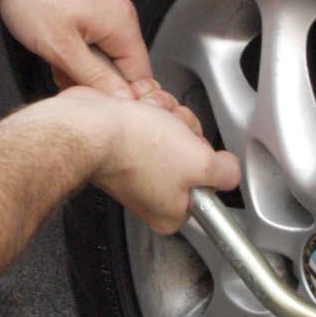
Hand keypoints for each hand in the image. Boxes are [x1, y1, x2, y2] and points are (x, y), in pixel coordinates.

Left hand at [0, 0, 153, 98]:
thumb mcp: (62, 48)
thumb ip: (95, 77)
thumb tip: (121, 99)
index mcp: (122, 22)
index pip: (141, 73)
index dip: (122, 96)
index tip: (99, 105)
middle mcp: (116, 12)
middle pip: (120, 64)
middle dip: (94, 81)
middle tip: (67, 83)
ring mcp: (99, 8)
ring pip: (100, 54)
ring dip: (78, 68)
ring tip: (54, 64)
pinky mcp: (81, 6)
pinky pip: (85, 40)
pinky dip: (70, 52)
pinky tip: (51, 52)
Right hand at [57, 87, 239, 232]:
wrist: (88, 126)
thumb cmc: (133, 148)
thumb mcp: (200, 163)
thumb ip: (225, 172)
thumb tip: (228, 170)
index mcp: (171, 210)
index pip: (208, 182)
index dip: (205, 157)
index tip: (193, 152)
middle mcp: (151, 192)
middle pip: (191, 149)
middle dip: (183, 128)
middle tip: (169, 132)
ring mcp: (135, 165)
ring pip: (172, 127)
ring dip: (164, 112)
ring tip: (148, 117)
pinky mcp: (122, 140)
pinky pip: (150, 115)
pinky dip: (145, 105)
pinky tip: (136, 109)